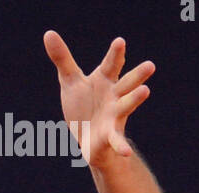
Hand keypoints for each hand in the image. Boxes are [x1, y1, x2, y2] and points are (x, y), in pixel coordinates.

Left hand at [43, 31, 153, 168]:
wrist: (87, 137)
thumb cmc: (82, 104)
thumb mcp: (70, 81)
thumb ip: (62, 58)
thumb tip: (48, 32)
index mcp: (104, 81)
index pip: (110, 65)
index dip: (115, 53)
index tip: (119, 41)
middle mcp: (114, 96)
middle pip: (126, 83)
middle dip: (137, 75)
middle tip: (150, 65)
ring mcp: (114, 116)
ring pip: (126, 106)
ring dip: (134, 99)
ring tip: (145, 91)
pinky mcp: (110, 136)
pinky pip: (118, 141)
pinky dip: (122, 147)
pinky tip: (127, 153)